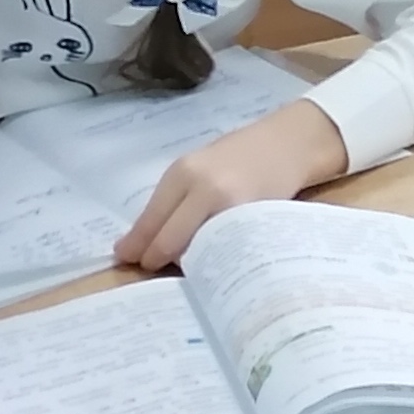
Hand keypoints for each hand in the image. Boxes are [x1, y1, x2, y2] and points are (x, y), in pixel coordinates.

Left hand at [113, 96, 347, 274]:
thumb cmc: (237, 157)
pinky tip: (213, 258)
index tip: (125, 260)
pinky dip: (212, 258)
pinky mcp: (252, 221)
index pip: (149, 221)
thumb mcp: (197, 170)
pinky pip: (222, 249)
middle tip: (151, 269)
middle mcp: (202, 189)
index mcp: (182, 174)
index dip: (135, 247)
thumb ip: (171, 202)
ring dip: (184, 261)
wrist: (288, 143)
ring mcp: (229, 206)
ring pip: (194, 249)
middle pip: (167, 241)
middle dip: (154, 261)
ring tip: (184, 262)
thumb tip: (137, 243)